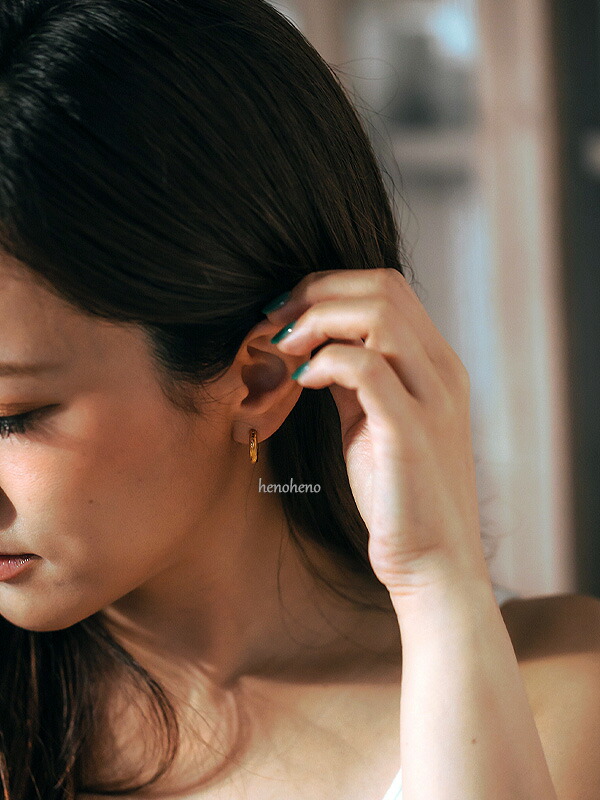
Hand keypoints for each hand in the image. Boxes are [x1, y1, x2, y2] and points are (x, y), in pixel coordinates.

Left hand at [264, 268, 489, 595]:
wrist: (434, 564)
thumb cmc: (400, 497)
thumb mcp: (377, 422)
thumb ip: (358, 380)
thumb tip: (318, 347)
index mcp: (437, 365)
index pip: (388, 288)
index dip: (329, 287)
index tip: (286, 312)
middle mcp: (443, 372)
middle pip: (382, 287)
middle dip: (316, 291)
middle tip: (274, 319)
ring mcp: (433, 399)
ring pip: (378, 314)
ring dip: (317, 319)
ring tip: (283, 346)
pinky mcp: (411, 432)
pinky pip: (366, 366)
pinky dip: (324, 362)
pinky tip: (301, 382)